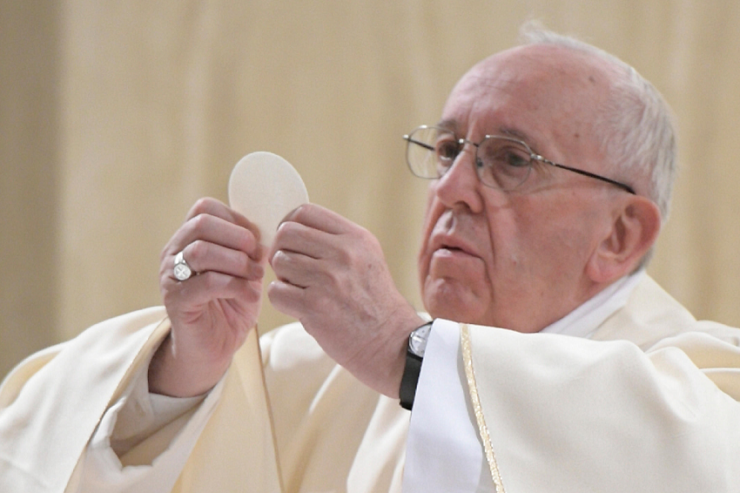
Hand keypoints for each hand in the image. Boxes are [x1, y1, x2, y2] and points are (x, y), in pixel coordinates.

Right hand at [151, 198, 265, 396]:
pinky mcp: (176, 301)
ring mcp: (171, 276)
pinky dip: (235, 286)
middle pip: (202, 224)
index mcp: (189, 239)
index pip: (205, 208)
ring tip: (256, 277)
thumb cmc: (231, 306)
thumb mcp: (246, 271)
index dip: (236, 219)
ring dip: (238, 262)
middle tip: (258, 258)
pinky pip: (205, 283)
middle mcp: (174, 253)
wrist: (214, 348)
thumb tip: (267, 230)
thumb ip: (251, 249)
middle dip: (238, 238)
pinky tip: (250, 296)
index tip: (257, 240)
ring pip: (201, 251)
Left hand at [268, 204, 424, 396]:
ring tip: (302, 290)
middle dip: (282, 250)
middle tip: (292, 269)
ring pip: (279, 262)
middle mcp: (343, 253)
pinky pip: (276, 291)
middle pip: (286, 233)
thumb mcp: (366, 258)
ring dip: (283, 278)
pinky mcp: (314, 306)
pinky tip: (300, 307)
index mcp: (356, 237)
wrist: (390, 342)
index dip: (289, 225)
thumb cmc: (373, 302)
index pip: (305, 212)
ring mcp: (328, 279)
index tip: (292, 243)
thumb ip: (335, 241)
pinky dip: (283, 300)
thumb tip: (291, 229)